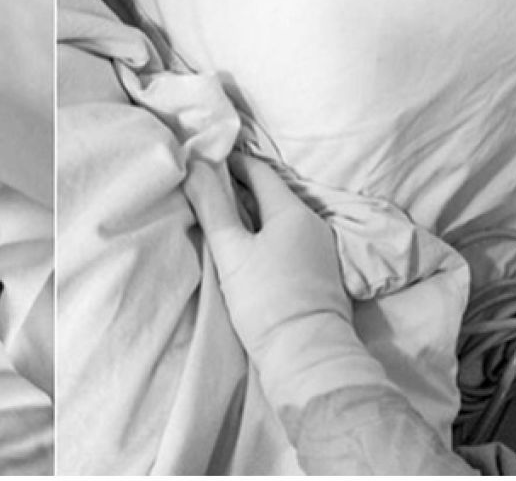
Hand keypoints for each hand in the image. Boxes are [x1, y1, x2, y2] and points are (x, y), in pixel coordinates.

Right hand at [206, 154, 386, 415]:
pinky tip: (247, 248)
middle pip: (271, 195)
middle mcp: (312, 224)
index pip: (260, 172)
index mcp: (293, 211)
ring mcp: (319, 250)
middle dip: (240, 188)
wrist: (306, 355)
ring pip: (279, 219)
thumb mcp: (231, 250)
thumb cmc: (266, 298)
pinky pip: (287, 240)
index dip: (232, 163)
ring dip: (252, 213)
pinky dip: (264, 234)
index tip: (207, 160)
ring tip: (221, 217)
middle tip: (207, 187)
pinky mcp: (318, 274)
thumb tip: (196, 165)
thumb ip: (213, 206)